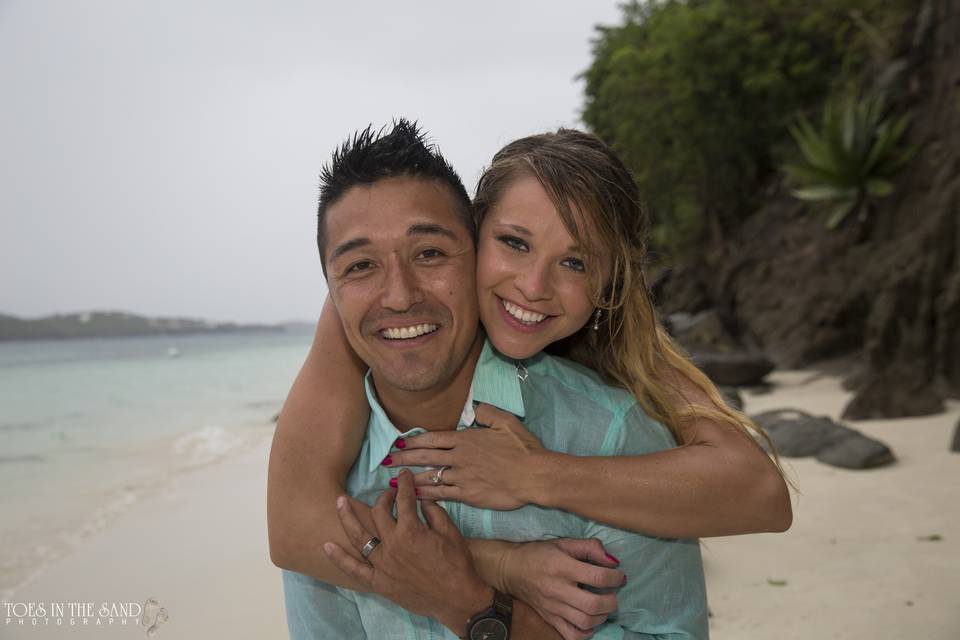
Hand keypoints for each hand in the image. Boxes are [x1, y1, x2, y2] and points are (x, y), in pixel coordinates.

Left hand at [322, 469, 492, 635]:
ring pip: (359, 536)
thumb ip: (434, 511)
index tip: (403, 476)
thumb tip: (421, 498)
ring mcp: (382, 565)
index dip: (404, 483)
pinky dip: (339, 558)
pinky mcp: (379, 583)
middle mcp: (392, 545)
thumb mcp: (450, 532)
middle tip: (388, 493)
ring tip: (339, 502)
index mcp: (411, 530)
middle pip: (379, 513)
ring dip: (347, 517)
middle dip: (384, 497)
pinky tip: (327, 546)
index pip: (404, 499)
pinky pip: (354, 570)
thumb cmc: (457, 565)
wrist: (457, 598)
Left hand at [387, 403, 547, 508]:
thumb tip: (472, 406)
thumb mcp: (505, 421)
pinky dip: (426, 495)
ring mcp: (462, 477)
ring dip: (409, 479)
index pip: (432, 438)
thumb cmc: (523, 448)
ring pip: (429, 477)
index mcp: (466, 439)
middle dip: (402, 458)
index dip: (413, 441)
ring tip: (393, 482)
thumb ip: (485, 412)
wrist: (534, 475)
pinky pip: (442, 495)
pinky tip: (414, 496)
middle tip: (385, 461)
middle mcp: (459, 457)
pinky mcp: (468, 495)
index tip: (398, 442)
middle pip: (424, 457)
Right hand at [500, 538, 623, 639]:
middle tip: (614, 594)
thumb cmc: (539, 553)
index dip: (615, 577)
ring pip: (585, 622)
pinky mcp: (549, 619)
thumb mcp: (563, 542)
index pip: (596, 576)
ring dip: (602, 617)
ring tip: (603, 607)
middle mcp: (558, 589)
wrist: (510, 569)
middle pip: (593, 605)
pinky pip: (571, 635)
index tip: (619, 576)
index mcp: (562, 567)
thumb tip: (613, 561)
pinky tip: (590, 621)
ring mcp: (553, 607)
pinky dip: (586, 633)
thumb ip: (589, 547)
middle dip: (612, 601)